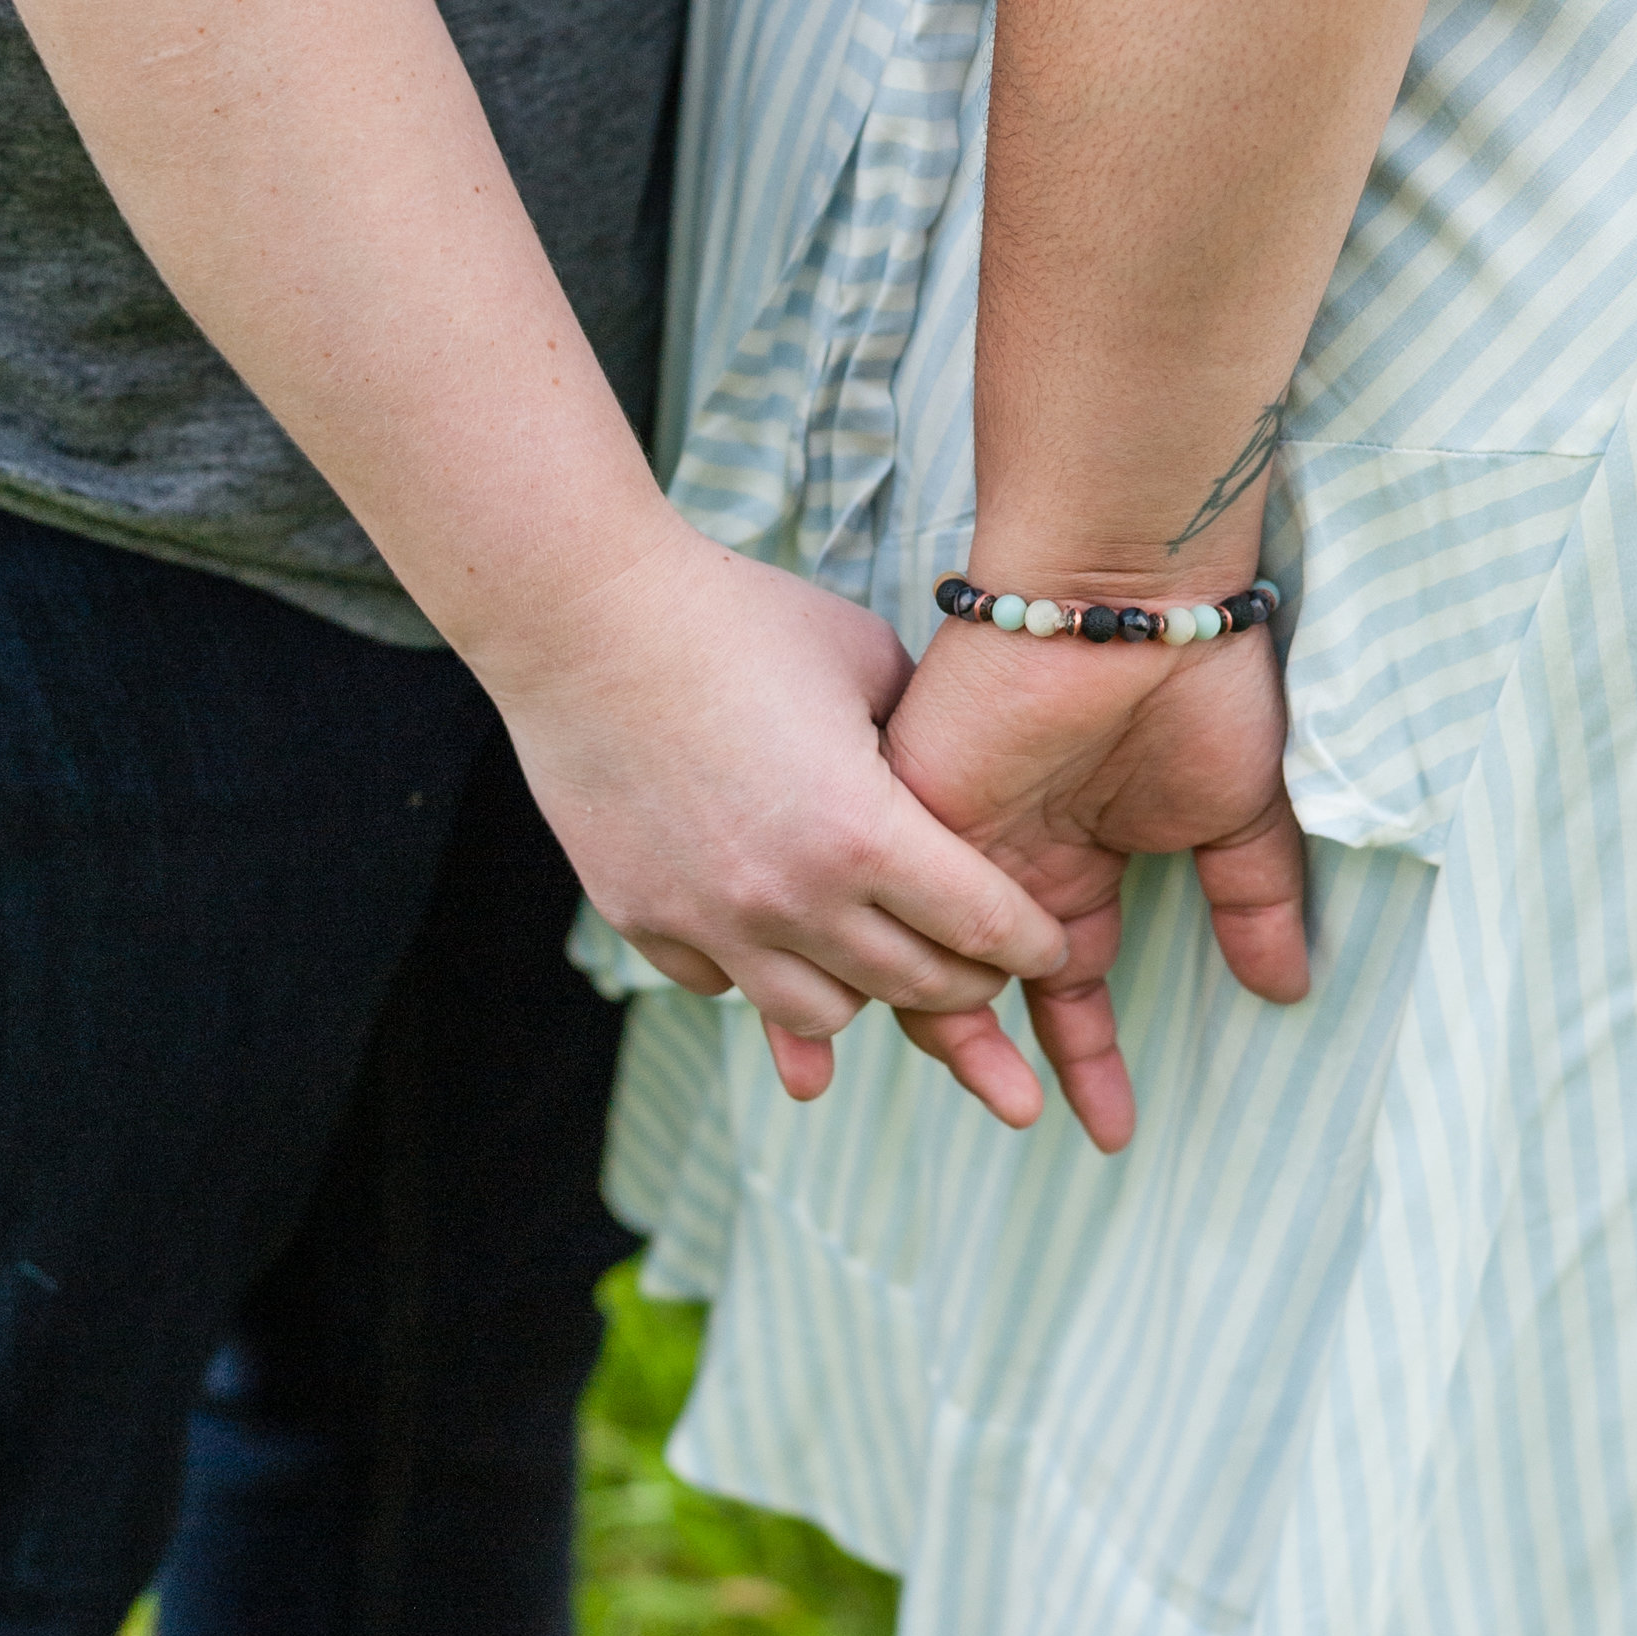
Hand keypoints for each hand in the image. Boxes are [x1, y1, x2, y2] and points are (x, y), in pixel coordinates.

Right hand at [482, 515, 1072, 1113]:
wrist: (584, 618)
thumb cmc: (736, 618)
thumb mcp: (864, 660)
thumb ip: (922, 738)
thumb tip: (956, 783)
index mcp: (865, 832)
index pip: (983, 926)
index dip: (1032, 943)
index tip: (1051, 946)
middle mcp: (791, 899)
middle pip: (915, 986)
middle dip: (969, 981)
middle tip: (985, 965)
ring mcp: (711, 921)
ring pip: (823, 1016)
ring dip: (866, 990)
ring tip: (880, 956)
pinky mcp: (644, 920)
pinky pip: (727, 986)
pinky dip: (764, 969)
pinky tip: (777, 929)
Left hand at [879, 616, 1309, 1152]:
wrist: (1130, 598)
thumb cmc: (1196, 684)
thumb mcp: (1240, 814)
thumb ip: (1253, 903)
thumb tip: (1288, 991)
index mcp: (1077, 860)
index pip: (1067, 983)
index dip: (1090, 1057)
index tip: (1113, 1132)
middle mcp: (1007, 859)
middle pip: (983, 989)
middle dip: (1007, 1067)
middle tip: (1034, 1129)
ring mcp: (953, 838)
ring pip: (927, 963)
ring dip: (962, 1041)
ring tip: (1009, 1106)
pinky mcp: (909, 812)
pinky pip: (891, 911)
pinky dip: (910, 970)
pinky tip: (949, 1026)